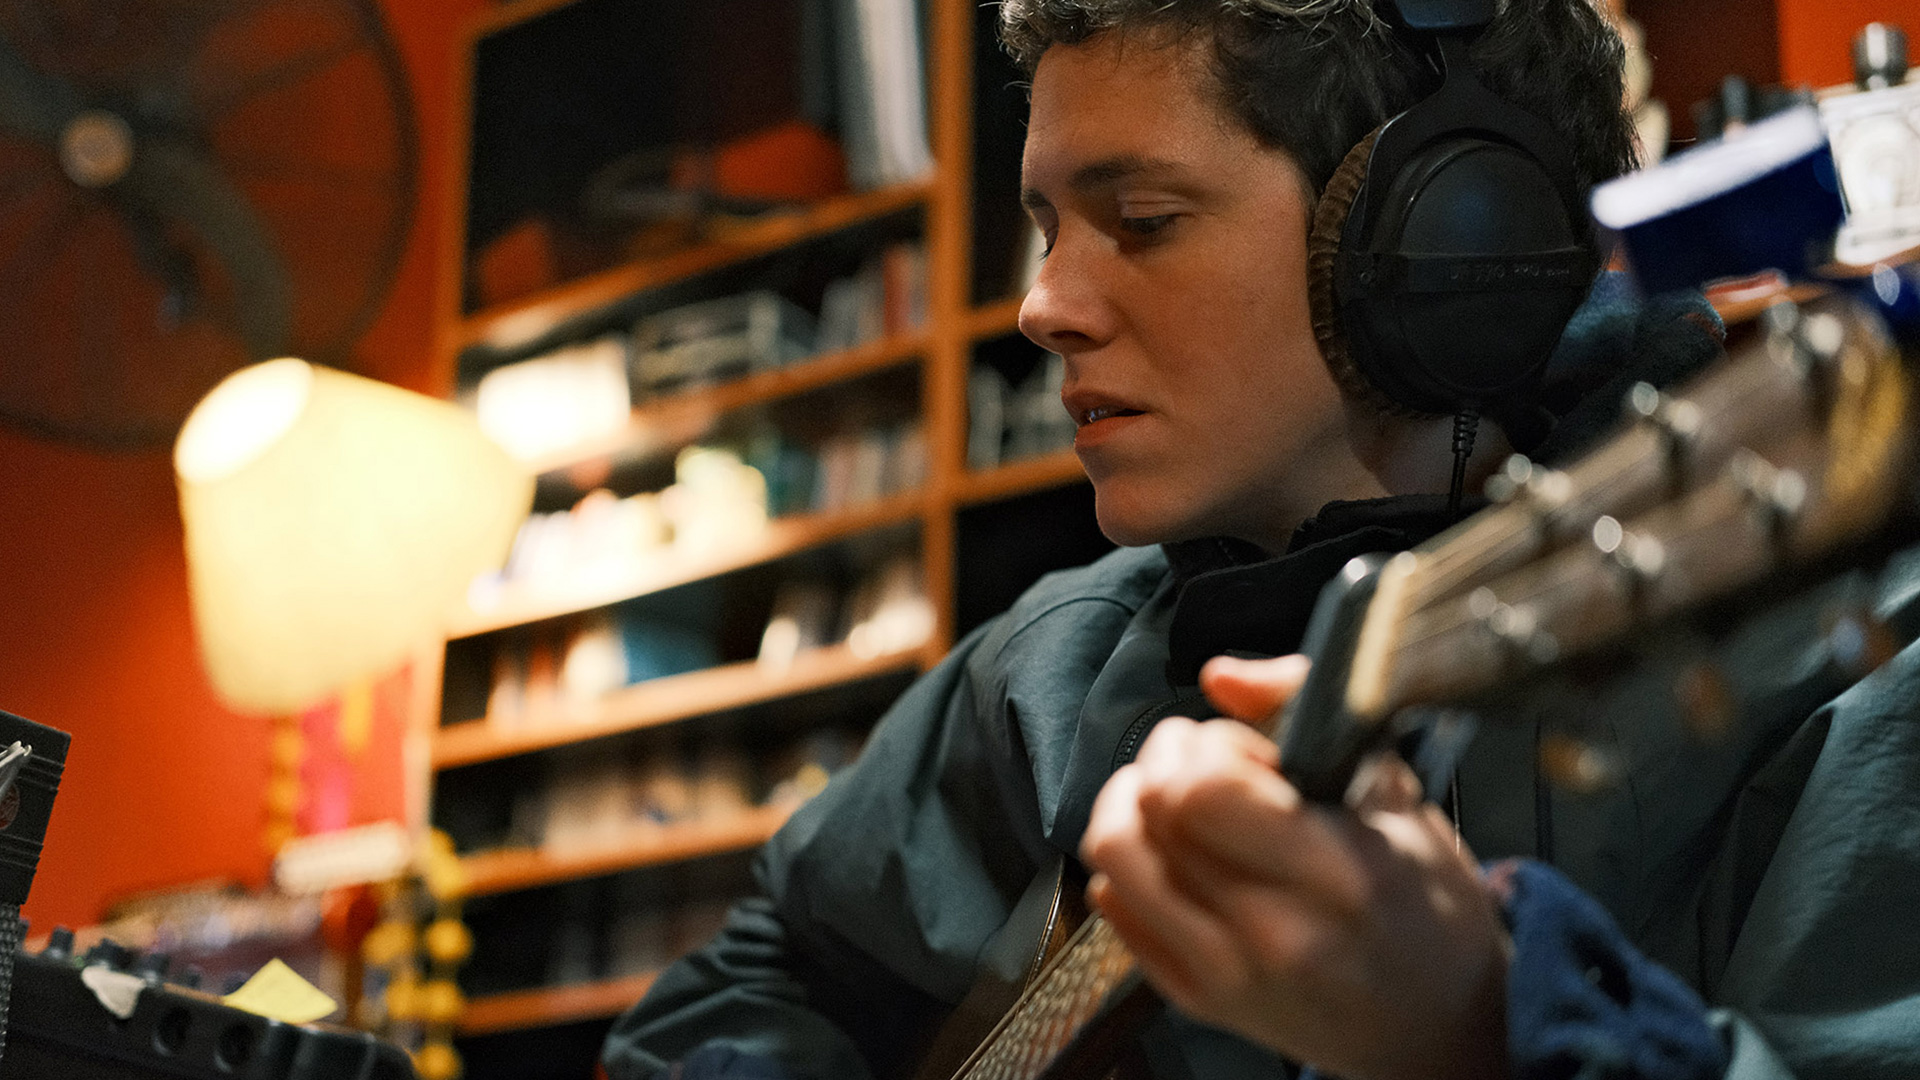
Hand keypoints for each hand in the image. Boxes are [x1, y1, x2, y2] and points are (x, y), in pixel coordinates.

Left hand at [1079, 655, 1510, 1079]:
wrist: (1437, 1023)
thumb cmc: (1424, 903)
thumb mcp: (1396, 792)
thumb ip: (1305, 710)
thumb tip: (1221, 676)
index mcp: (1335, 875)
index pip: (1203, 790)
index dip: (1210, 745)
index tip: (1246, 748)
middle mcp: (1272, 932)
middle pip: (1150, 811)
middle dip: (1169, 759)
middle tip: (1211, 763)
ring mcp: (1225, 973)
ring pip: (1113, 856)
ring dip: (1132, 805)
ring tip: (1178, 800)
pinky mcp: (1193, 997)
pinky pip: (1113, 906)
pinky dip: (1132, 862)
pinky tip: (1179, 854)